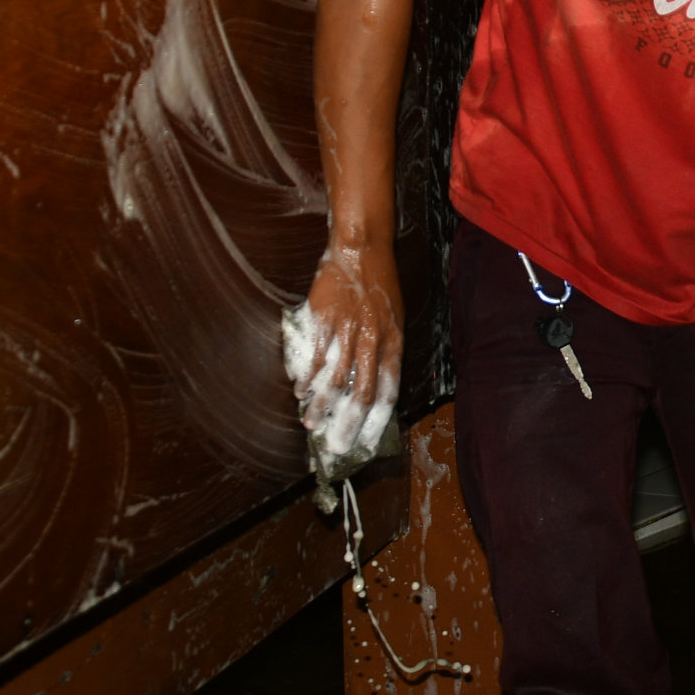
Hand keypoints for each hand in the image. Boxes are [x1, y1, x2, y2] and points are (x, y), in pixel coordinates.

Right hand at [285, 239, 404, 471]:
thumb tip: (375, 385)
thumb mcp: (394, 317)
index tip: (365, 442)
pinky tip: (299, 392)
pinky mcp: (325, 320)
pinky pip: (316, 357)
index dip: (376, 420)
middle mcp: (374, 340)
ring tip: (312, 424)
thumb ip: (385, 351)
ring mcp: (349, 331)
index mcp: (394, 342)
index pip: (388, 391)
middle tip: (336, 444)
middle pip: (361, 392)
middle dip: (348, 423)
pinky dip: (307, 379)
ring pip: (335, 380)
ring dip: (321, 406)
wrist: (361, 249)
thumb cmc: (378, 285)